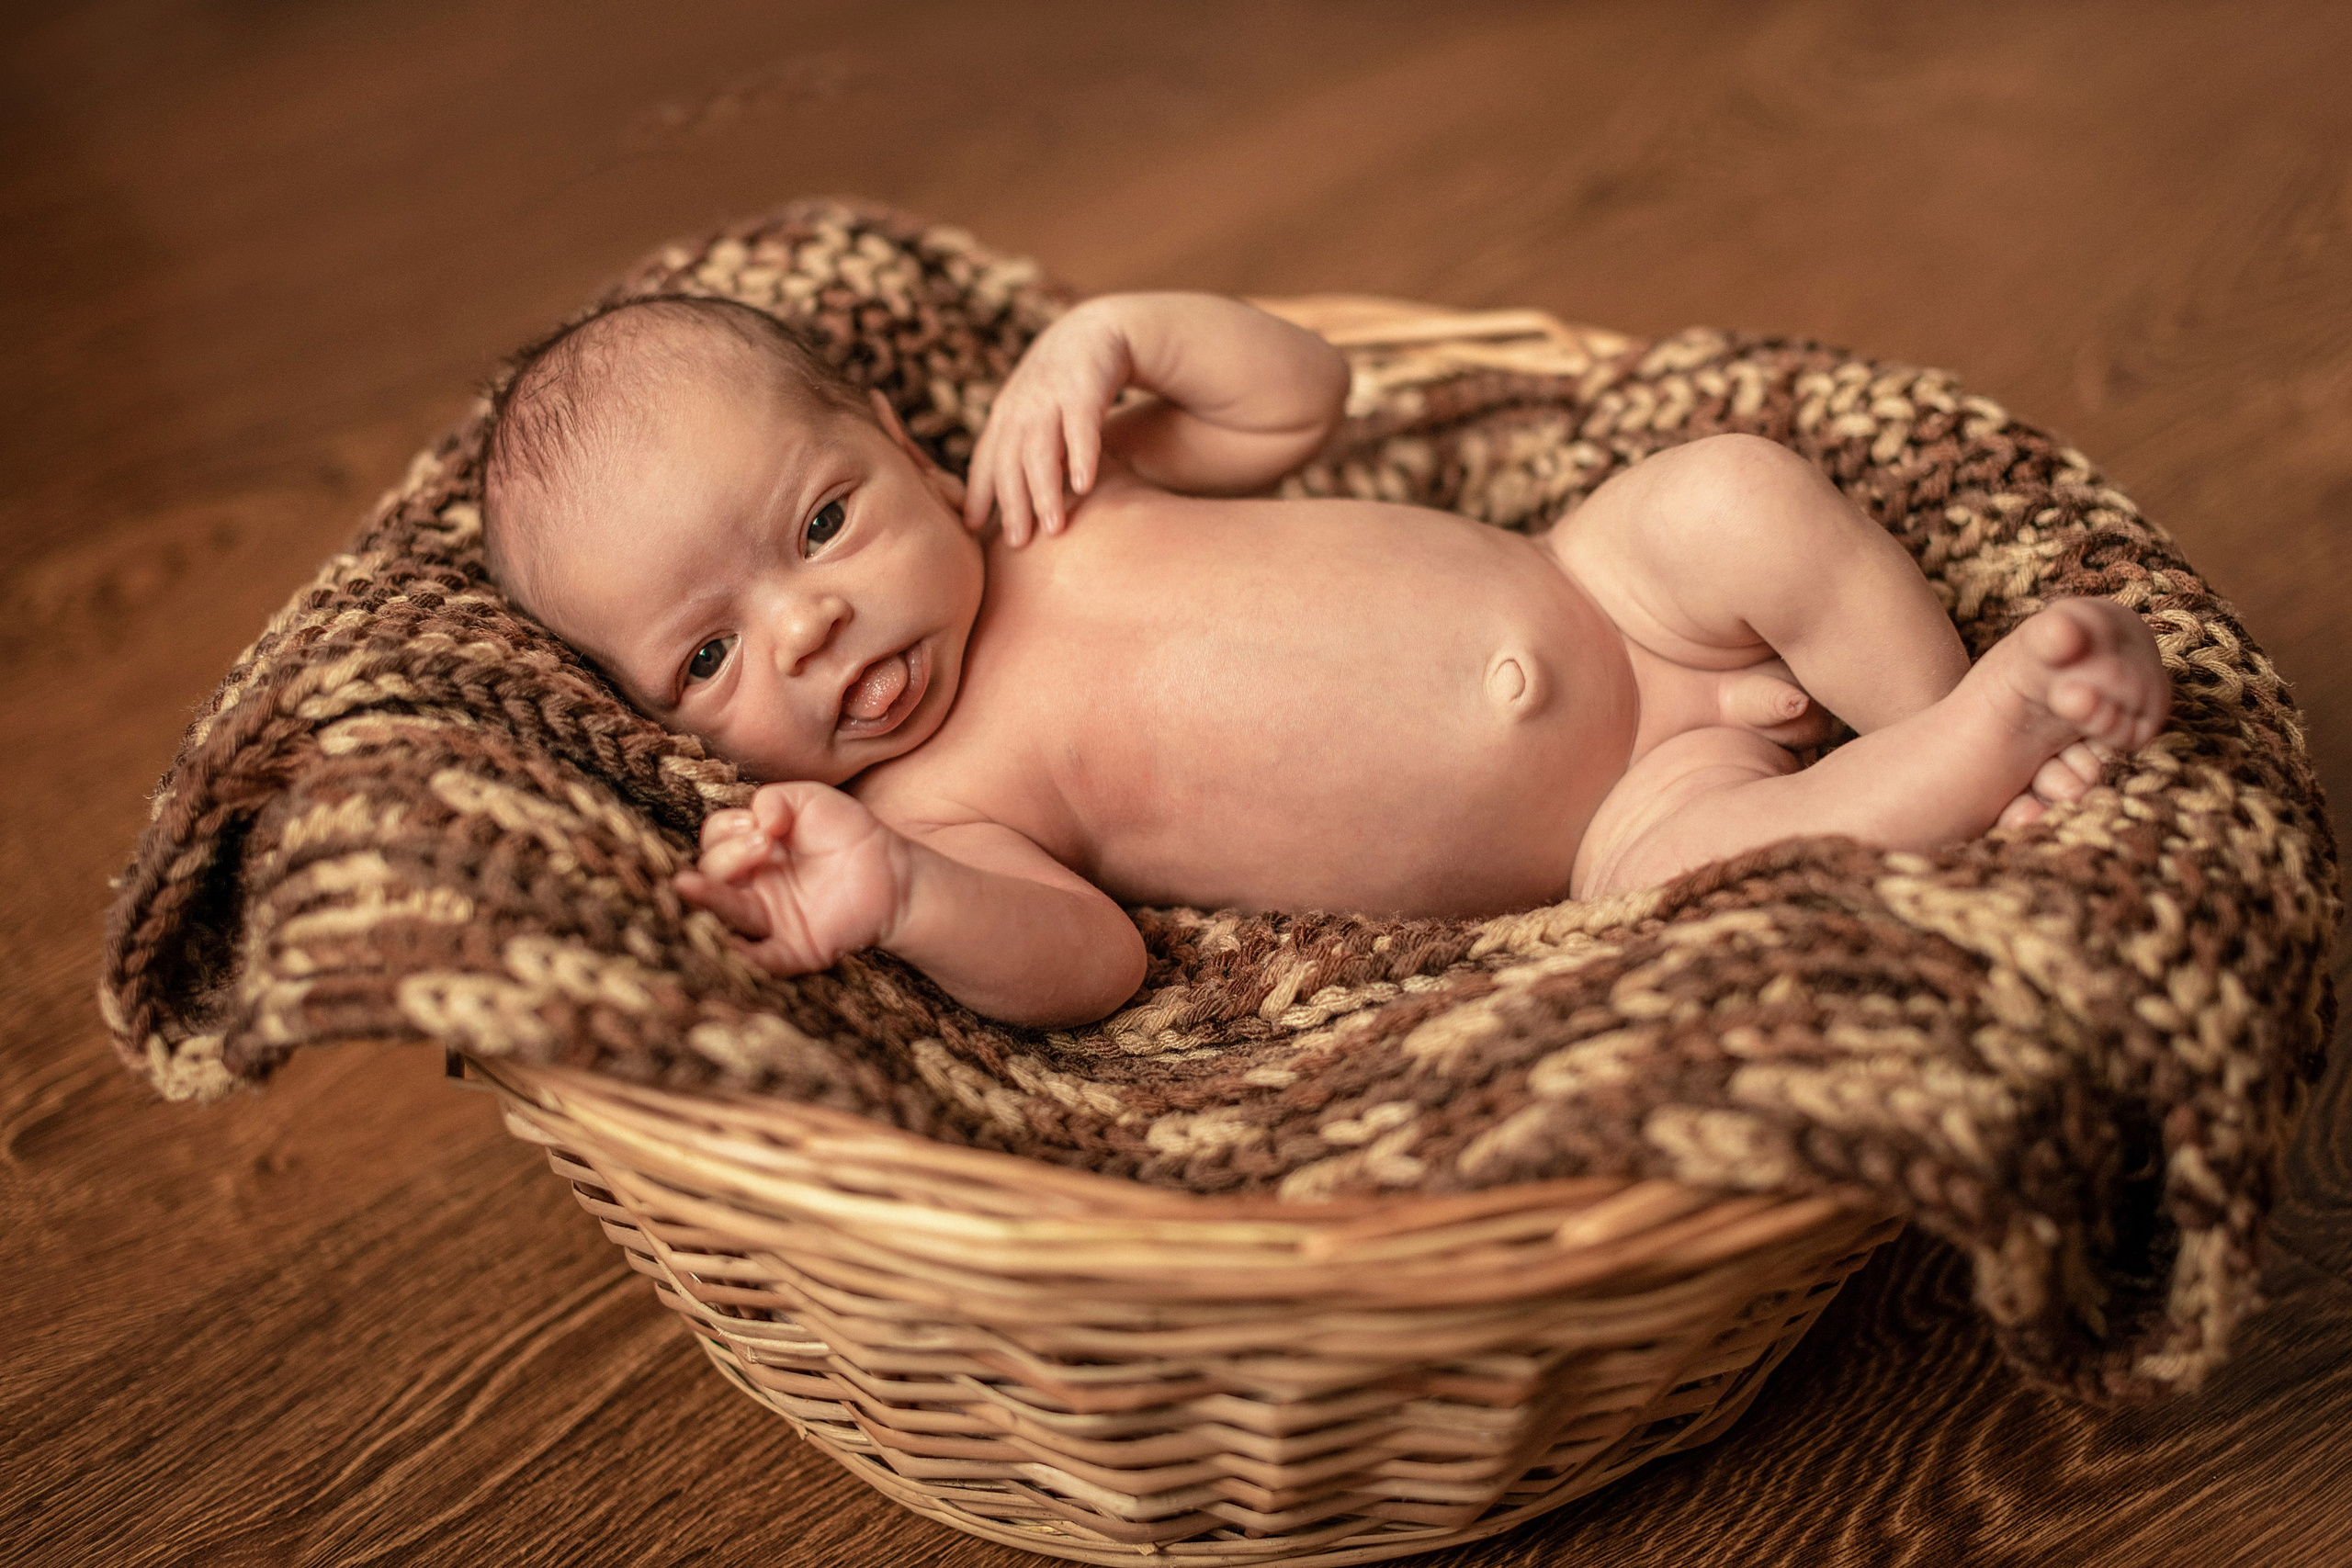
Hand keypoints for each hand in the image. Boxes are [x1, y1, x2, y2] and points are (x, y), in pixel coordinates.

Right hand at [674, 782, 908, 974]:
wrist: (893, 874)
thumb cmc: (850, 833)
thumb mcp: (812, 800)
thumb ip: (777, 798)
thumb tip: (757, 819)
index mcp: (751, 849)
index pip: (715, 839)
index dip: (726, 830)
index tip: (757, 825)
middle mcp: (751, 885)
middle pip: (712, 874)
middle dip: (727, 857)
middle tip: (762, 846)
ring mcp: (767, 920)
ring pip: (724, 914)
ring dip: (707, 900)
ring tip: (689, 886)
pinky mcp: (789, 950)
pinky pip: (757, 959)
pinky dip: (738, 955)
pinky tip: (724, 943)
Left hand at [964, 303, 1130, 544]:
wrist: (1097, 330)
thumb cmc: (1063, 386)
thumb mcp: (1034, 415)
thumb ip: (1022, 452)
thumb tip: (1011, 506)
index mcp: (1006, 416)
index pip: (986, 460)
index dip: (978, 493)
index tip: (972, 529)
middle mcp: (1022, 407)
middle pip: (1010, 460)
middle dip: (1013, 503)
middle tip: (1018, 543)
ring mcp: (1052, 396)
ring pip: (1042, 447)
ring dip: (1045, 489)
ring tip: (1053, 526)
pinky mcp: (1085, 387)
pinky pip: (1081, 424)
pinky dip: (1080, 454)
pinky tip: (1084, 485)